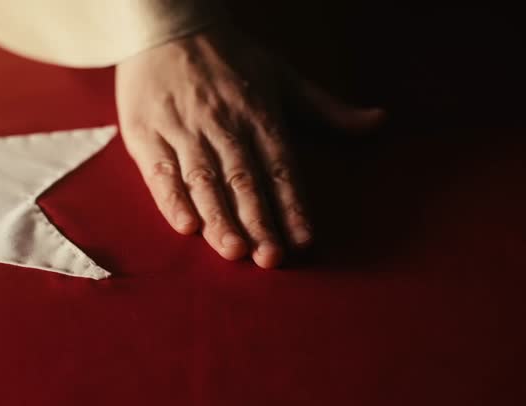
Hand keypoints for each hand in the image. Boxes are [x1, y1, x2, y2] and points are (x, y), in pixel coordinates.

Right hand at [115, 26, 384, 267]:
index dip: (293, 205)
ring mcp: (183, 132)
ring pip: (204, 182)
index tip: (304, 240)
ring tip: (233, 250)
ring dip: (219, 218)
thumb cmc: (229, 56)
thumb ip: (327, 109)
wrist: (167, 25)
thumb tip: (379, 121)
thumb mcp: (282, 75)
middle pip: (243, 181)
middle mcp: (223, 126)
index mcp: (259, 115)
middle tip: (270, 257)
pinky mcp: (148, 136)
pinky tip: (185, 226)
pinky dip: (171, 200)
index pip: (280, 168)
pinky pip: (160, 174)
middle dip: (258, 221)